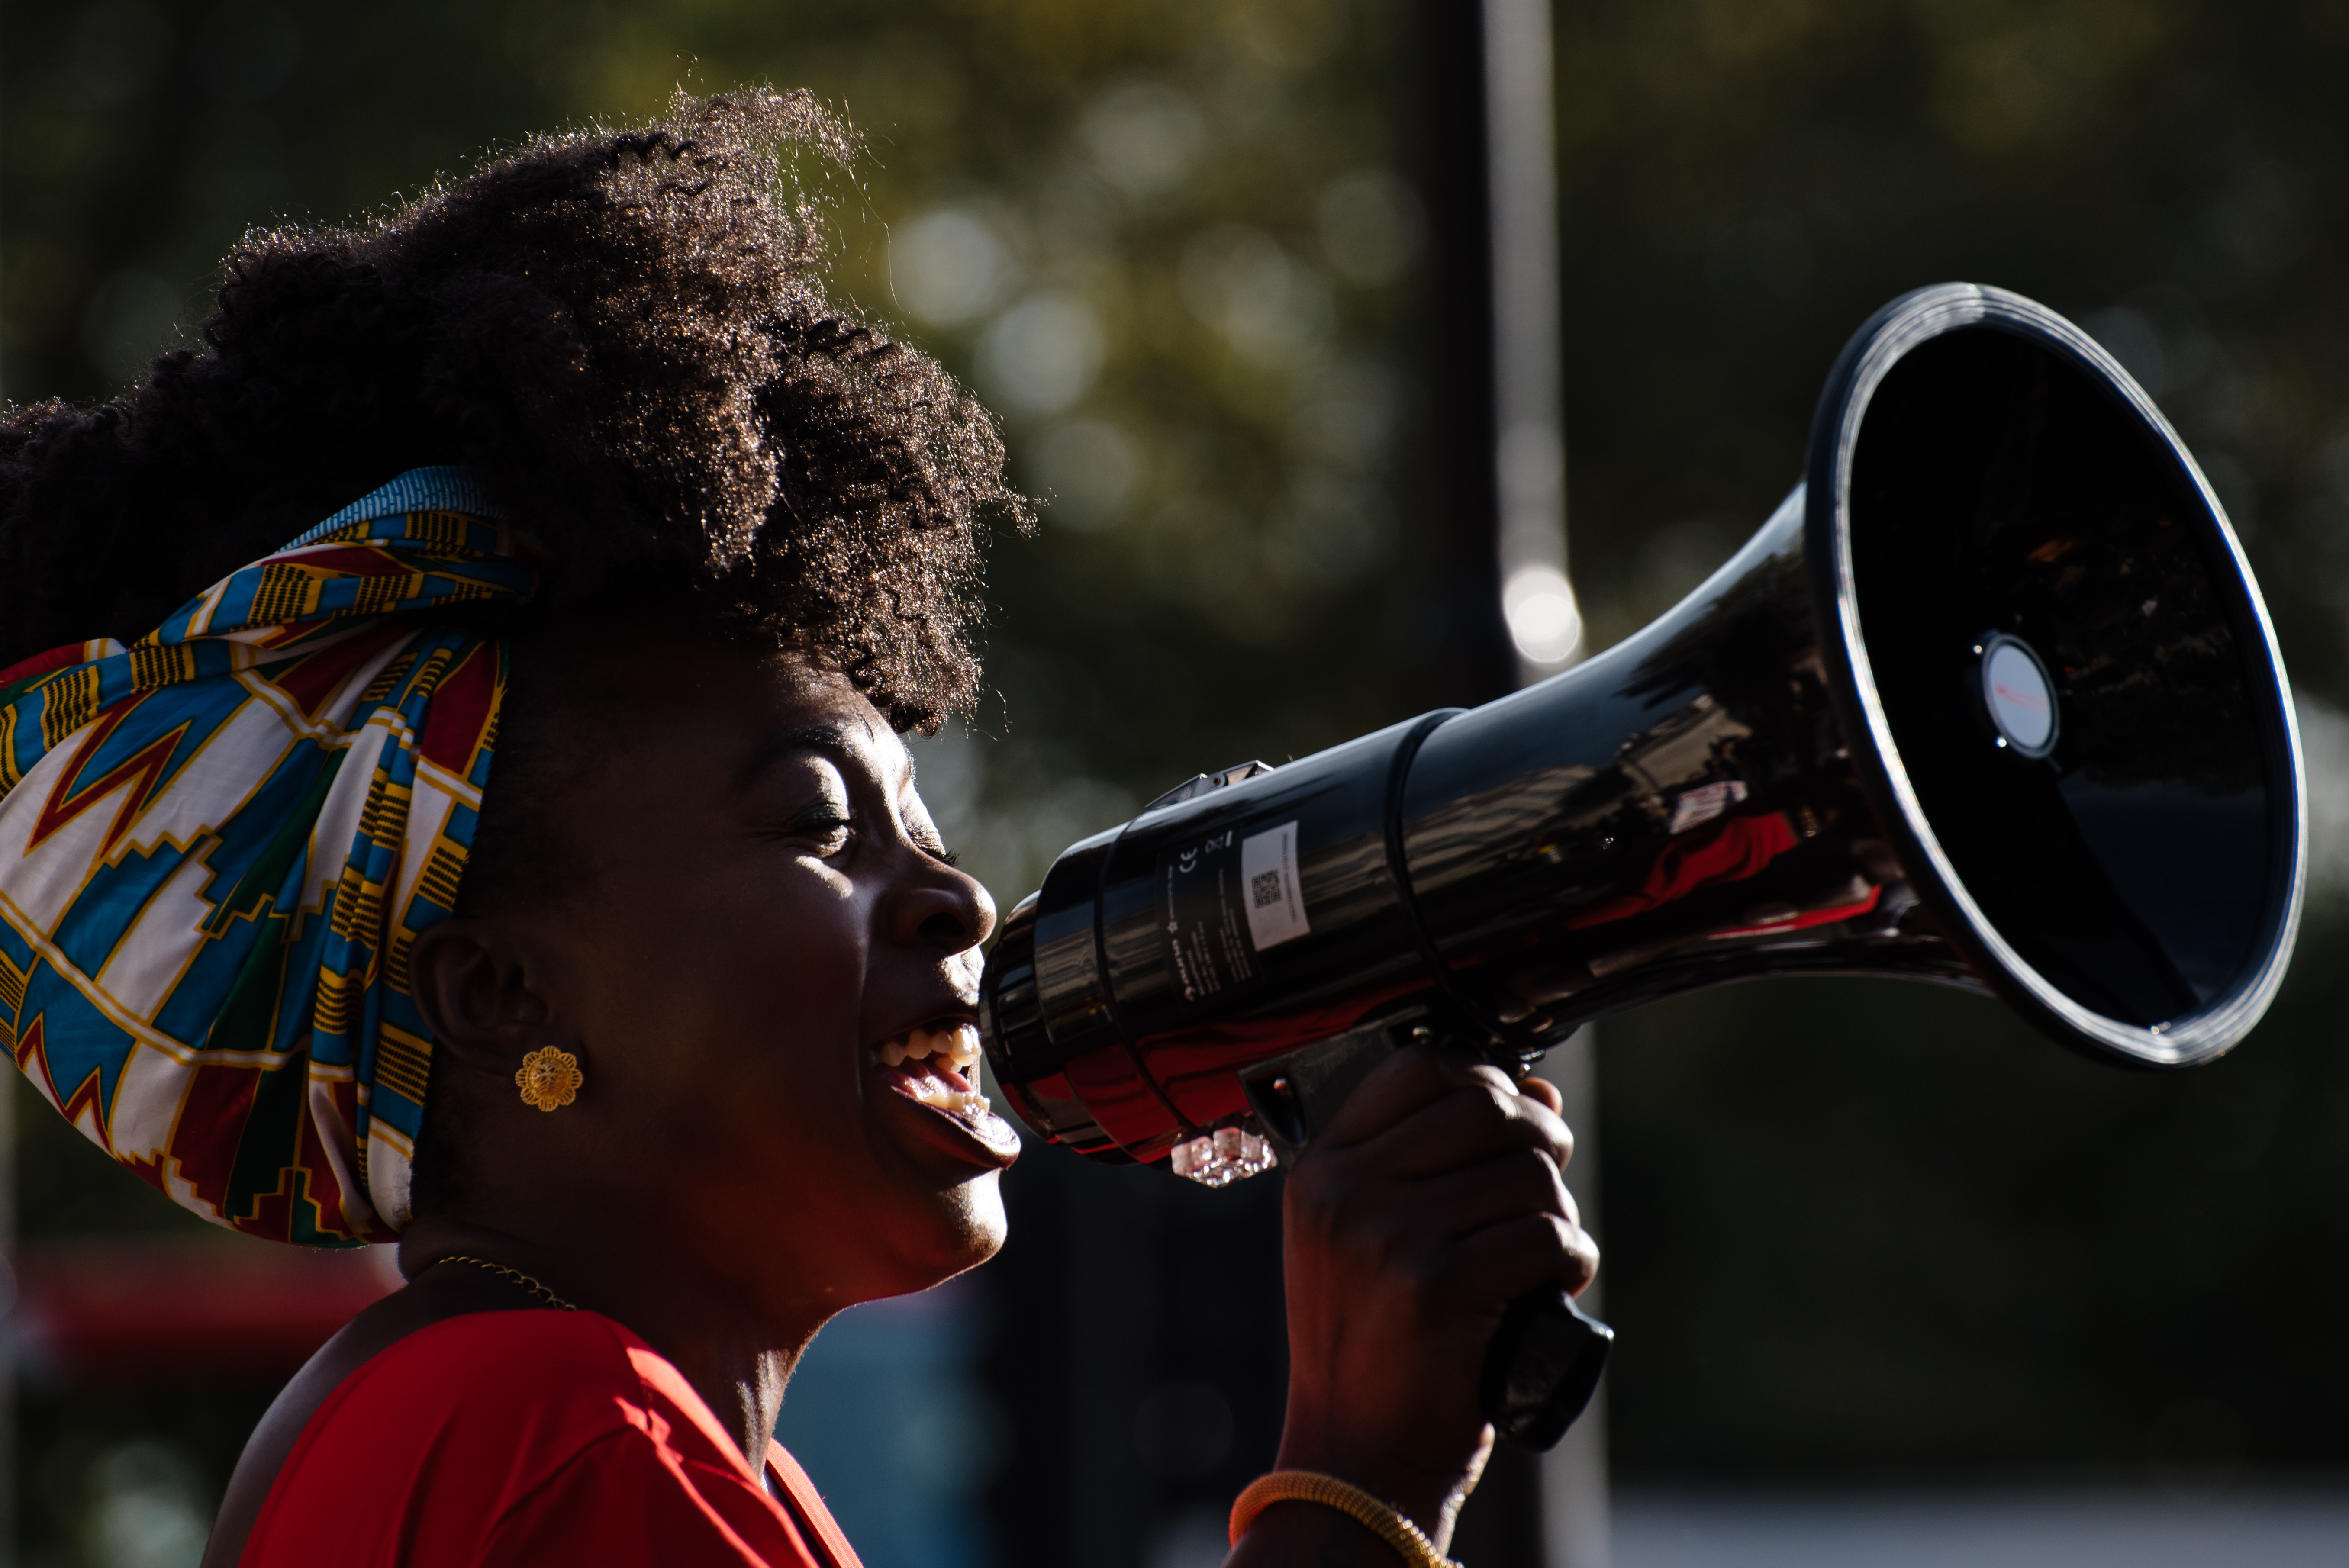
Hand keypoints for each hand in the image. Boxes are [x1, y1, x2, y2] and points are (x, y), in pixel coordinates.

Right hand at [1252, 1045, 1596, 1556]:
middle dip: (1539, 1137)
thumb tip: (1538, 1090)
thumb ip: (1437, 1160)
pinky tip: (1552, 1286)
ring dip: (1557, 1211)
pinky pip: (1545, 1237)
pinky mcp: (1437, 1287)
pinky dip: (1571, 1260)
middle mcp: (1347, 1192)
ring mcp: (1388, 1236)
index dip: (1483, 1075)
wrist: (1356, 1456)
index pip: (1417, 1066)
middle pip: (1484, 1105)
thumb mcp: (1372, 1237)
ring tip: (1539, 1253)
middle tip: (1545, 1186)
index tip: (1507, 1116)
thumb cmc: (1373, 1345)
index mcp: (1322, 1170)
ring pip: (1526, 1173)